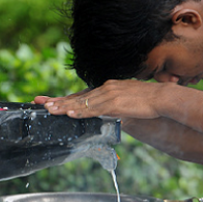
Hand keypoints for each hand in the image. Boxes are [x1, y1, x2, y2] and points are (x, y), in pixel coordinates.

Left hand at [35, 79, 163, 118]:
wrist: (162, 97)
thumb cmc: (147, 100)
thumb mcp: (126, 99)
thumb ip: (114, 104)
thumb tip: (106, 112)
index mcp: (107, 88)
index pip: (82, 94)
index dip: (65, 98)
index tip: (50, 101)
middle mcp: (104, 88)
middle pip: (77, 96)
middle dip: (58, 101)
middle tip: (40, 102)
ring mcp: (108, 95)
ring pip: (81, 102)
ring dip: (64, 107)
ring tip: (49, 109)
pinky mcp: (114, 104)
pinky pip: (93, 109)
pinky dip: (81, 111)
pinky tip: (70, 114)